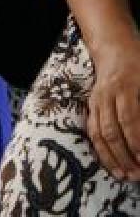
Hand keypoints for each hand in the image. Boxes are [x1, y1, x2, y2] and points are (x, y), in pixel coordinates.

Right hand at [86, 34, 139, 181]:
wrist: (114, 49)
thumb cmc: (139, 63)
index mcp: (125, 86)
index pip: (129, 118)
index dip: (136, 141)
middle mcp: (106, 94)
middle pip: (111, 129)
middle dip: (124, 155)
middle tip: (137, 175)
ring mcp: (96, 100)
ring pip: (98, 133)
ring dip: (111, 157)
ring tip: (124, 176)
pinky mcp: (91, 106)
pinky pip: (92, 131)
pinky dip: (100, 150)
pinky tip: (111, 164)